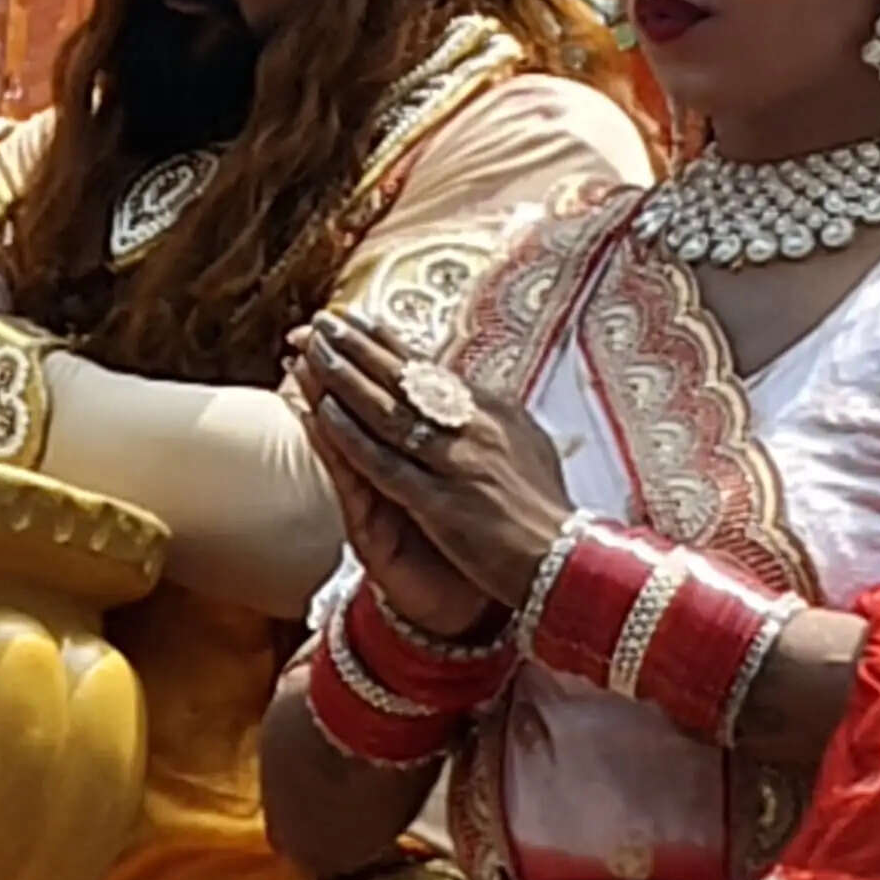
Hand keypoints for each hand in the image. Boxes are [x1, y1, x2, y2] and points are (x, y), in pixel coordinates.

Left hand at [289, 308, 571, 628]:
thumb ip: (490, 415)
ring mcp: (456, 465)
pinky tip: (323, 413)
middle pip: (402, 379)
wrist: (567, 561)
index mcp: (492, 411)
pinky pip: (386, 464)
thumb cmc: (543, 507)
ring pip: (388, 412)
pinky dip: (352, 436)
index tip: (353, 318)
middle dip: (357, 347)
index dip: (387, 342)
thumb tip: (465, 385)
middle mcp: (473, 428)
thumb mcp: (526, 445)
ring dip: (345, 379)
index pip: (428, 369)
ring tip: (312, 351)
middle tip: (321, 321)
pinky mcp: (441, 503)